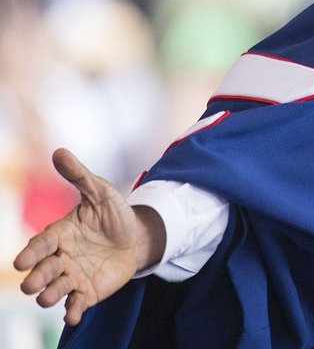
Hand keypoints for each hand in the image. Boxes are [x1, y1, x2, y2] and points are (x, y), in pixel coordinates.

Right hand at [12, 148, 165, 325]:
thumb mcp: (101, 192)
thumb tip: (59, 151)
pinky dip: (73, 311)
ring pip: (54, 289)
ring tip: (49, 297)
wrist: (137, 237)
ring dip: (49, 295)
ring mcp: (72, 276)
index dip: (31, 253)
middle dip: (36, 277)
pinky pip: (76, 304)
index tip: (21, 262)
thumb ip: (80, 176)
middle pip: (42, 270)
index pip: (40, 245)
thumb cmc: (114, 213)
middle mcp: (60, 257)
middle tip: (32, 283)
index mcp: (59, 234)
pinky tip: (74, 315)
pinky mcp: (87, 292)